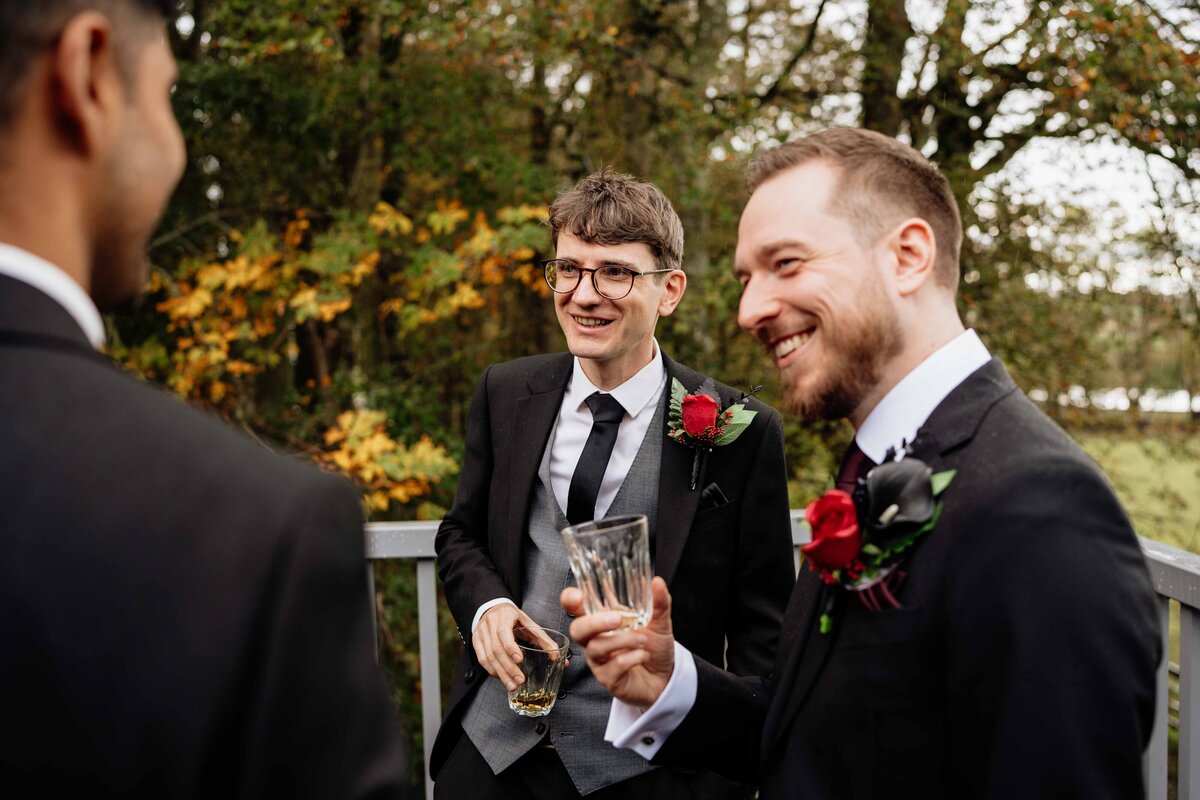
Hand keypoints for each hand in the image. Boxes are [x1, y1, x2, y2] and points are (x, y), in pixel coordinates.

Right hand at [472, 604, 558, 690]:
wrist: (494, 608)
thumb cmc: (514, 618)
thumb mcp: (529, 624)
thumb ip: (543, 639)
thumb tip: (558, 655)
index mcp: (505, 616)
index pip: (504, 632)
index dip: (510, 647)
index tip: (520, 660)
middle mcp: (490, 623)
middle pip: (496, 648)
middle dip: (508, 667)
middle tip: (520, 680)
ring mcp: (481, 633)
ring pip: (488, 656)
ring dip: (501, 673)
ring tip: (512, 685)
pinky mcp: (476, 641)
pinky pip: (482, 659)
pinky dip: (492, 670)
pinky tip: (502, 678)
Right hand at [562, 577, 675, 706]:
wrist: (665, 677)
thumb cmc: (654, 647)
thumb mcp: (659, 622)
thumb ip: (658, 602)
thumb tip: (657, 582)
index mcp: (601, 620)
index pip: (575, 607)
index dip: (569, 600)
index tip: (577, 596)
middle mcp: (595, 639)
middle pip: (577, 629)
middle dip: (594, 622)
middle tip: (617, 619)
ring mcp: (599, 661)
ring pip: (596, 648)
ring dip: (622, 640)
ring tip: (643, 639)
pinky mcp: (608, 679)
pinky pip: (613, 667)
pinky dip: (632, 658)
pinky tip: (643, 655)